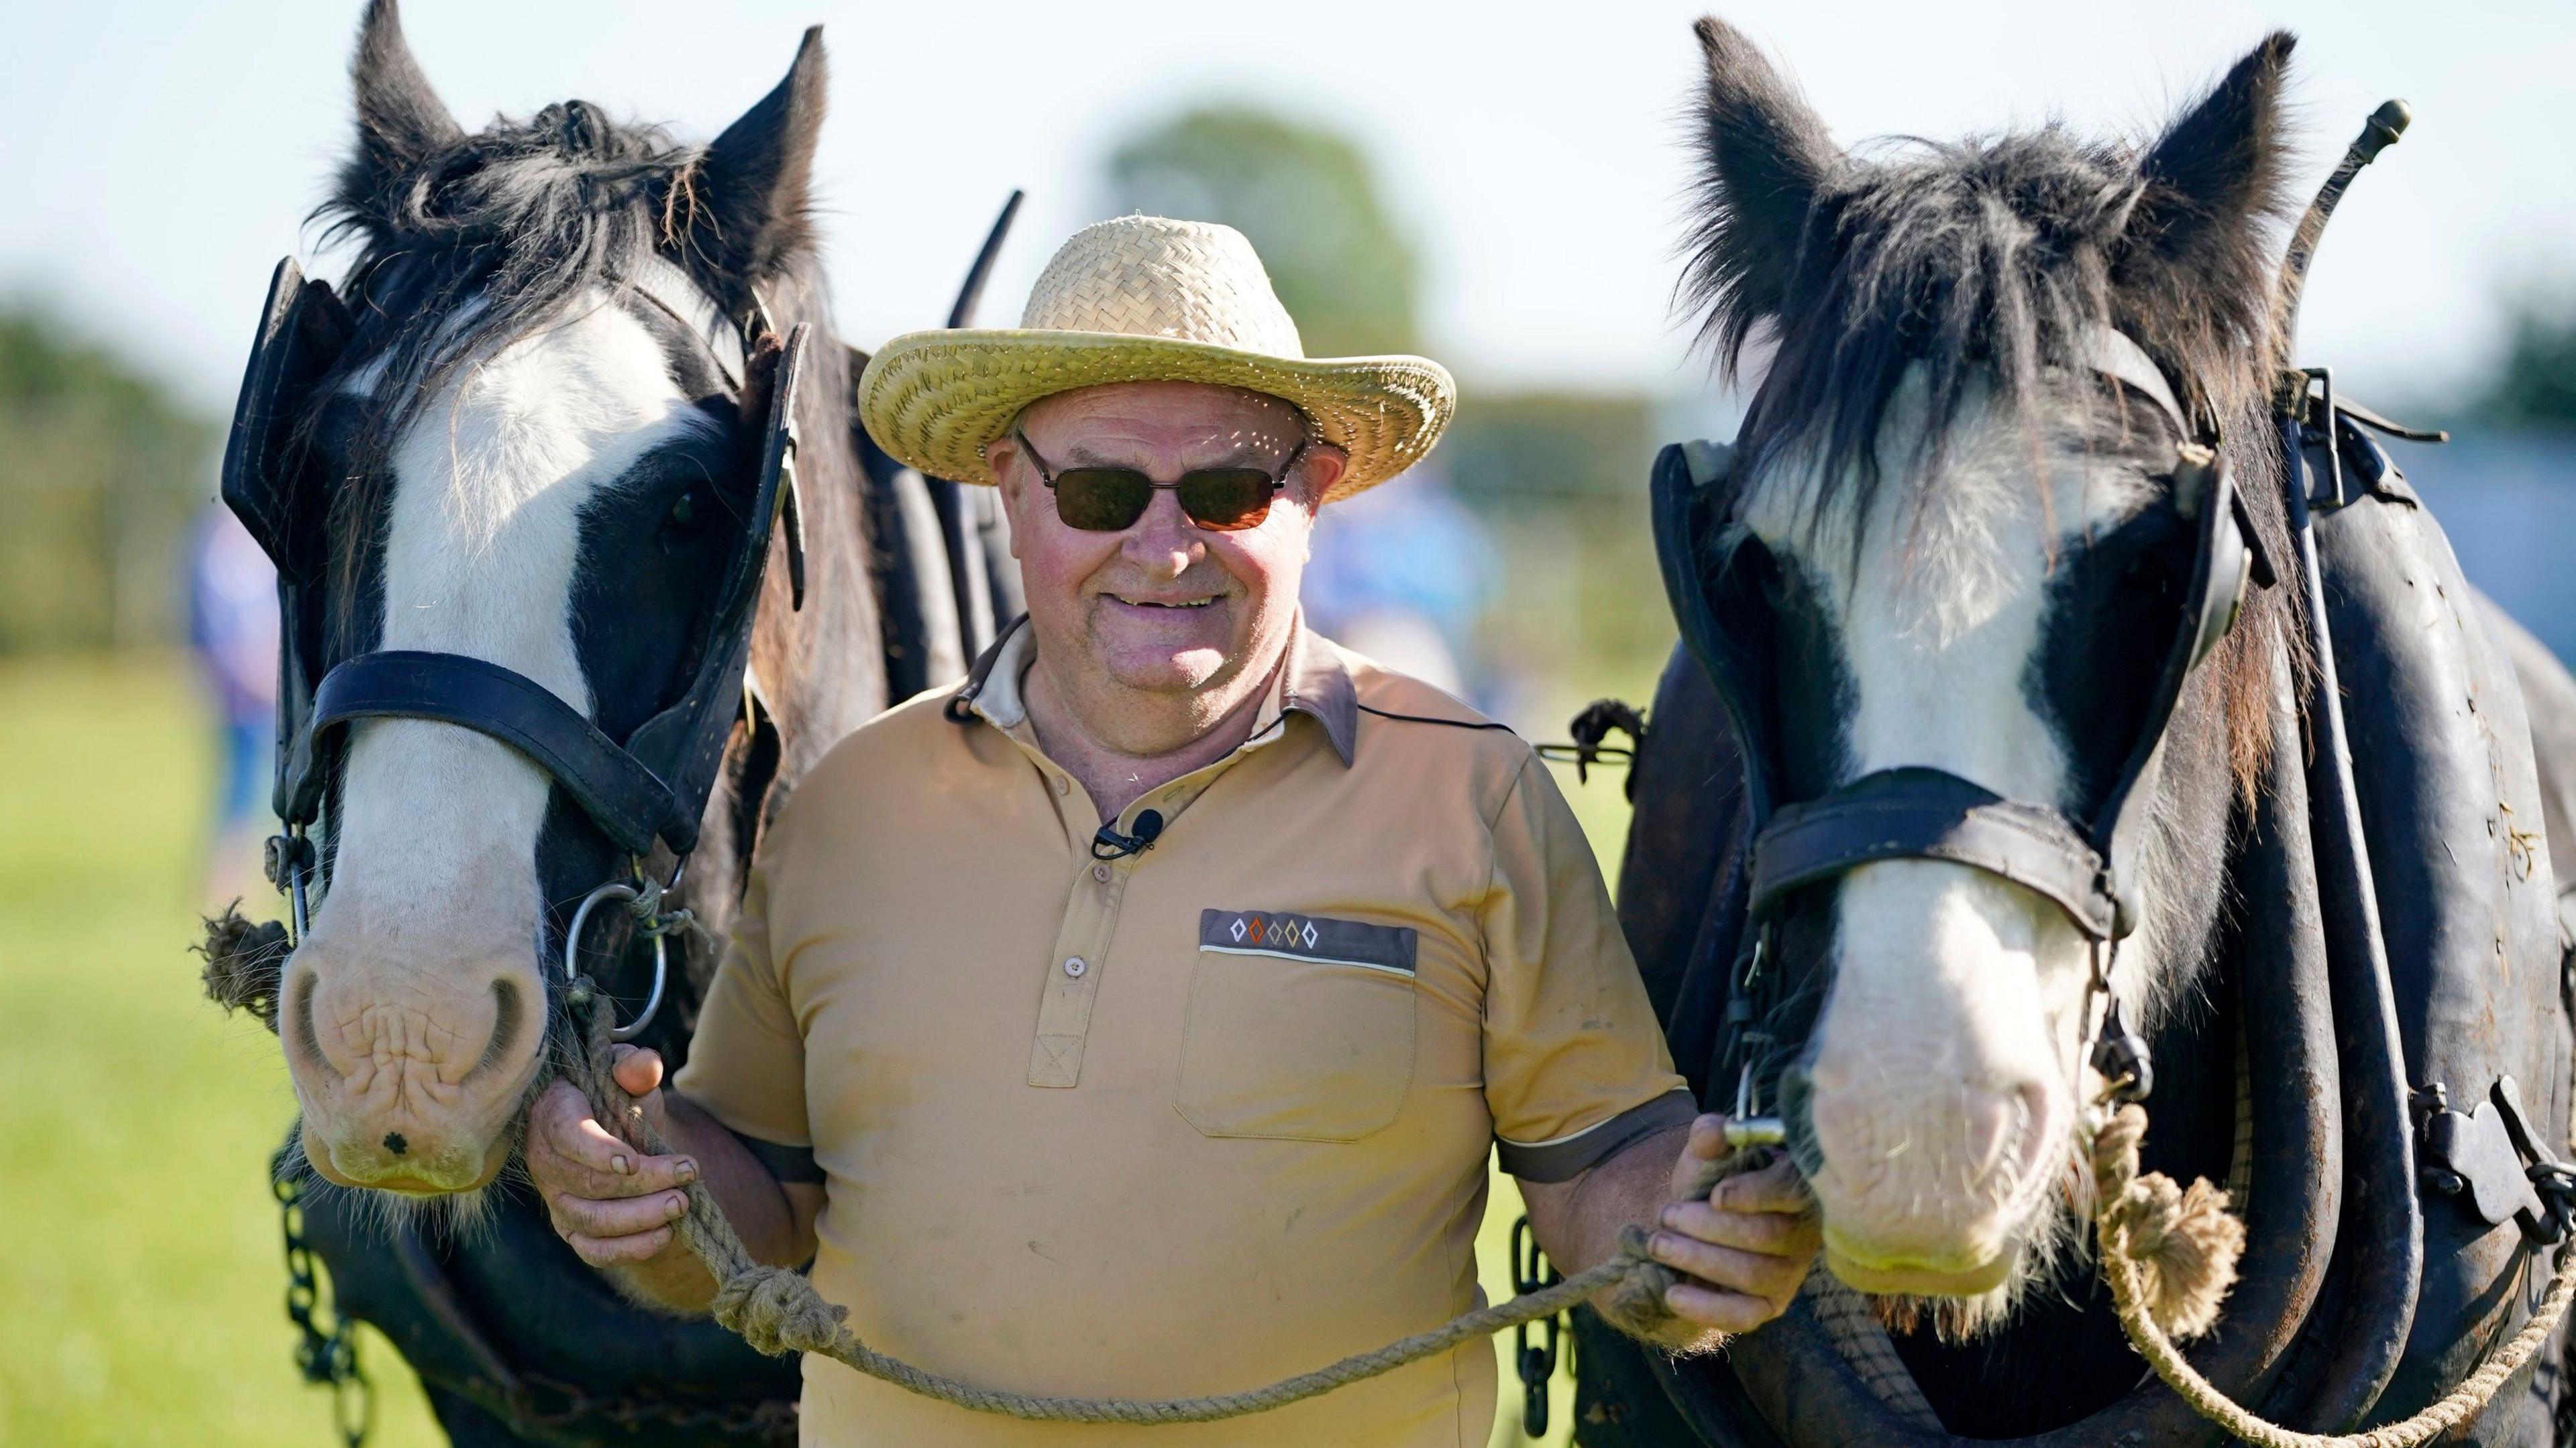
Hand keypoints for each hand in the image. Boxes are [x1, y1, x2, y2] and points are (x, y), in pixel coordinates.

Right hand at [524, 1046, 699, 1268]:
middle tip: (688, 1173)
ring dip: (641, 1216)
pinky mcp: (572, 1228)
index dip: (597, 1151)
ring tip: (682, 1203)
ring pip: (593, 1220)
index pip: (567, 1136)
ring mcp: (556, 1200)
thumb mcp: (624, 1072)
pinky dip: (629, 1248)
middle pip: (590, 1183)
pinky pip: (594, 1250)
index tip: (632, 1160)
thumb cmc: (616, 1094)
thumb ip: (633, 1067)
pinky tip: (665, 1234)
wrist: (614, 1128)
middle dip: (644, 1182)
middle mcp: (546, 1162)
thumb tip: (646, 1066)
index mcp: (553, 1114)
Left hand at [1641, 1114, 1819, 1335]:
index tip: (1716, 1195)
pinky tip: (1672, 1293)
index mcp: (1797, 1185)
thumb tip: (1713, 1132)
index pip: (1790, 1190)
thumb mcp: (1707, 1154)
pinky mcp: (1769, 1305)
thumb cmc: (1712, 1183)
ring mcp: (1790, 1273)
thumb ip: (1709, 1136)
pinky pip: (1745, 1315)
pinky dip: (1707, 1308)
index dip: (1754, 1194)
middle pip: (1766, 1235)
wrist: (1699, 1224)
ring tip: (1658, 1243)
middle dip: (1709, 1227)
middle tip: (1667, 1215)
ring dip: (1699, 1259)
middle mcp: (1804, 1232)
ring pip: (1753, 1274)